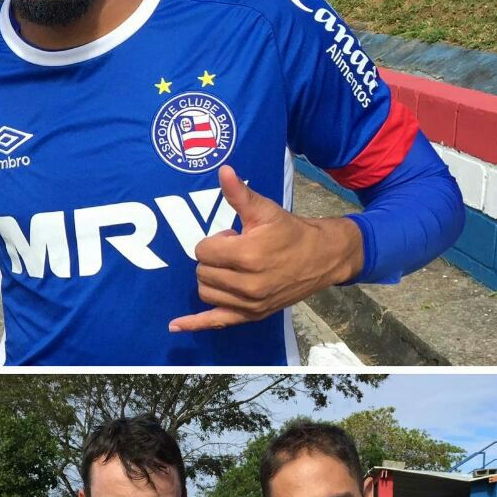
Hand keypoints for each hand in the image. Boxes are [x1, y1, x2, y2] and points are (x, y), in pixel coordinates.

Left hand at [168, 165, 362, 333]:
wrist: (322, 258)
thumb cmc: (291, 232)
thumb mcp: (265, 211)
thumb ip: (239, 194)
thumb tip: (223, 170)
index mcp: (247, 255)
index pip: (203, 250)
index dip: (215, 240)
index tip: (233, 236)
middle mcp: (247, 284)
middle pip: (202, 271)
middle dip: (213, 258)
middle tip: (236, 251)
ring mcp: (249, 303)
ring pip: (205, 292)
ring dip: (211, 279)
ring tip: (234, 268)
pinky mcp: (251, 315)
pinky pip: (215, 322)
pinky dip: (194, 324)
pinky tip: (174, 326)